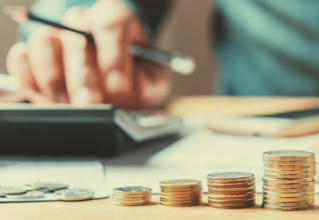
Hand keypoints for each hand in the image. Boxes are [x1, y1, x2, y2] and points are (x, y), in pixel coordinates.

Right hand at [6, 0, 168, 108]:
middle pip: (76, 41)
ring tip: (69, 107)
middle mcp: (81, 22)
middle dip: (83, 80)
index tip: (118, 87)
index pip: (111, 24)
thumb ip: (150, 84)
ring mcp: (55, 35)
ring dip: (55, 81)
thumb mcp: (152, 79)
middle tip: (91, 106)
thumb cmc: (133, 74)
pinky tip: (49, 100)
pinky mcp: (31, 53)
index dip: (114, 57)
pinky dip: (31, 80)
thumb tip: (136, 87)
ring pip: (43, 44)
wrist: (115, 74)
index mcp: (114, 18)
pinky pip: (21, 58)